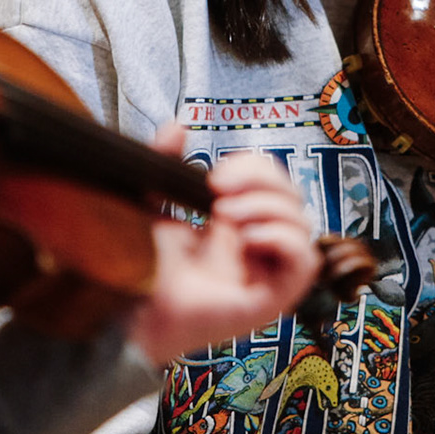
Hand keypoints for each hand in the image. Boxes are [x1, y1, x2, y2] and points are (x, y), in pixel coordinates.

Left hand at [125, 130, 320, 363]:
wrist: (129, 306)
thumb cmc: (142, 266)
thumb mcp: (156, 201)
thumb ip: (166, 162)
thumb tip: (178, 127)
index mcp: (238, 224)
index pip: (274, 184)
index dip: (256, 169)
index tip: (216, 175)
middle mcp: (258, 248)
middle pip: (294, 199)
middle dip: (262, 182)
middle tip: (219, 191)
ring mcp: (267, 274)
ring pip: (304, 226)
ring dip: (269, 209)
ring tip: (227, 216)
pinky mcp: (271, 300)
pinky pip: (305, 263)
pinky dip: (284, 240)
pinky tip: (248, 238)